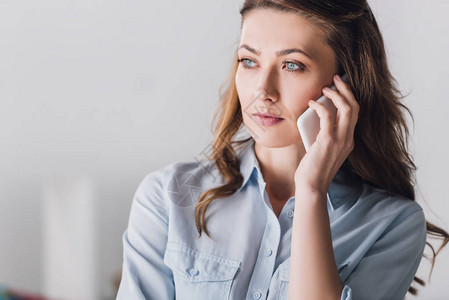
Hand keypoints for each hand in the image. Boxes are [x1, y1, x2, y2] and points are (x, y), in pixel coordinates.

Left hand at [294, 74, 359, 197]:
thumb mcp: (322, 149)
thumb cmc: (312, 169)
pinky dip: (320, 106)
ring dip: (337, 94)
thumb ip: (323, 134)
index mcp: (348, 141)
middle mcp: (348, 139)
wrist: (311, 186)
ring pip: (347, 109)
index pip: (355, 114)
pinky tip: (312, 103)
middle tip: (337, 78)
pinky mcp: (328, 141)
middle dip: (347, 90)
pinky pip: (327, 116)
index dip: (349, 98)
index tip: (341, 87)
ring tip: (326, 87)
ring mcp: (341, 140)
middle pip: (355, 107)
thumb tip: (315, 116)